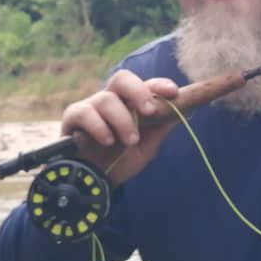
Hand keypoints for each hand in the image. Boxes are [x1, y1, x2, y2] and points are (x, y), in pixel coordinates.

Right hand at [59, 71, 179, 183]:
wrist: (94, 182)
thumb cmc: (120, 160)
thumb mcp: (147, 146)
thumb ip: (162, 126)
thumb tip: (187, 109)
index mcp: (131, 104)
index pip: (146, 85)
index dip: (160, 85)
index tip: (173, 92)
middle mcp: (112, 100)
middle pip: (122, 78)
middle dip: (138, 91)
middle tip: (148, 111)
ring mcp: (92, 106)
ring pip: (107, 99)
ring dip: (122, 120)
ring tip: (129, 141)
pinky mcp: (73, 117)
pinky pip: (85, 112)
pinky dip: (99, 126)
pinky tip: (107, 141)